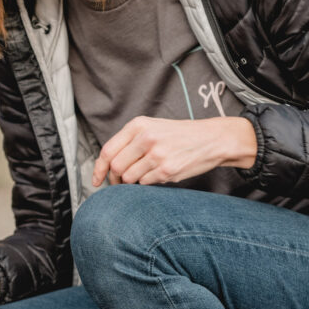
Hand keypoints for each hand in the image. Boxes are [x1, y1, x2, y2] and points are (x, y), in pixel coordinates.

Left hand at [91, 116, 256, 186]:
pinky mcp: (166, 170)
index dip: (99, 169)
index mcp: (139, 125)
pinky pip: (145, 183)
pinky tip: (160, 173)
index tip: (96, 181)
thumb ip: (130, 142)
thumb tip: (107, 165)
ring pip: (129, 178)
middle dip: (115, 179)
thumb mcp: (153, 128)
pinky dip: (148, 183)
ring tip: (146, 173)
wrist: (211, 139)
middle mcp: (146, 138)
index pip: (108, 150)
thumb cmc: (180, 136)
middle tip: (122, 182)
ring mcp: (156, 154)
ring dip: (133, 181)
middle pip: (116, 167)